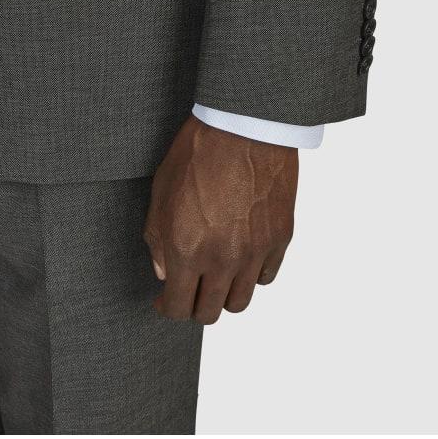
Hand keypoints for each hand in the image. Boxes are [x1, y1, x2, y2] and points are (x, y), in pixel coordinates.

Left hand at [143, 114, 297, 323]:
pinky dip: (251, 275)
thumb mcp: (161, 191)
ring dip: (224, 294)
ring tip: (216, 276)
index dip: (167, 307)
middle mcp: (222, 259)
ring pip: (240, 302)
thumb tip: (164, 271)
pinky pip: (265, 276)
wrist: (244, 126)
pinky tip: (241, 257)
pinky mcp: (279, 238)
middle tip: (189, 288)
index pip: (178, 307)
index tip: (165, 298)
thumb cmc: (198, 151)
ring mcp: (254, 251)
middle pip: (209, 313)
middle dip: (194, 305)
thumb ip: (158, 239)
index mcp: (187, 249)